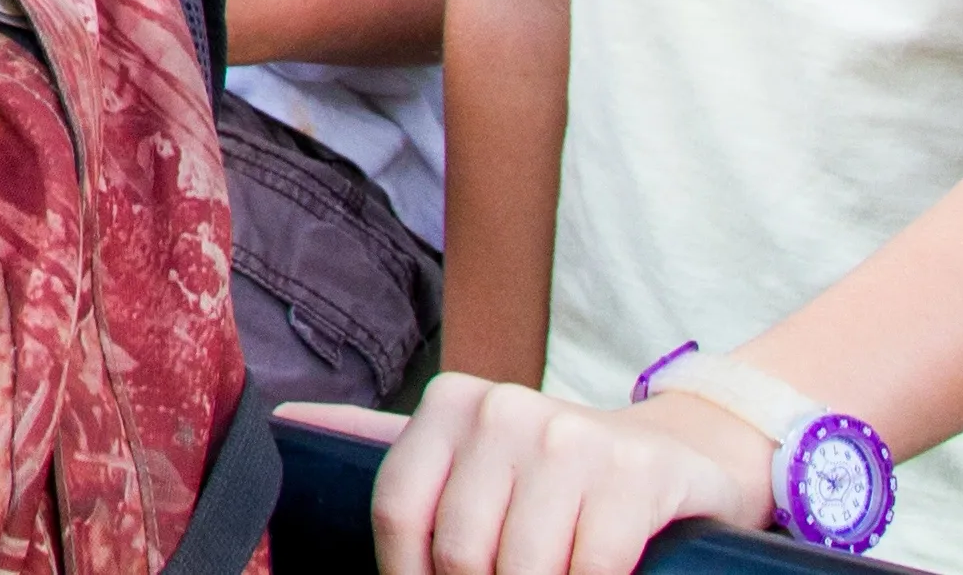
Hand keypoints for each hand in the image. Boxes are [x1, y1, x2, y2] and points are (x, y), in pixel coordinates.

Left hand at [370, 372, 770, 574]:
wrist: (677, 455)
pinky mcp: (635, 474)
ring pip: (523, 565)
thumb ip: (389, 443)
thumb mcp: (473, 452)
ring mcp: (572, 438)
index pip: (400, 513)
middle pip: (460, 550)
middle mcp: (505, 410)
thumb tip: (286, 422)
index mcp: (452, 404)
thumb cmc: (553, 473)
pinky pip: (591, 567)